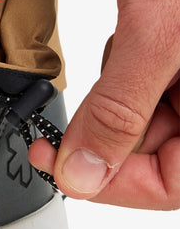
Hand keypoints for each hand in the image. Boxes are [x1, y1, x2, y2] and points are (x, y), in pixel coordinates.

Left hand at [28, 0, 179, 208]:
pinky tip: (132, 42)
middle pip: (156, 158)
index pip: (172, 186)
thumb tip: (83, 174)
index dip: (113, 184)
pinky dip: (123, 74)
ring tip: (125, 52)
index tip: (62, 168)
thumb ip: (118, 113)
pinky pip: (143, 94)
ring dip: (114, 99)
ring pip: (143, 127)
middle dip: (107, 131)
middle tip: (61, 124)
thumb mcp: (153, 42)